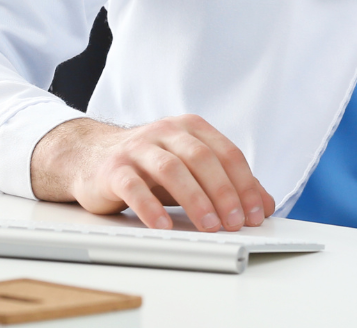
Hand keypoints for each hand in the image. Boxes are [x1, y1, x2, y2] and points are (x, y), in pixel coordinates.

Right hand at [30, 114, 274, 232]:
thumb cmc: (149, 167)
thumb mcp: (190, 169)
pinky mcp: (115, 169)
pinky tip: (164, 227)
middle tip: (235, 223)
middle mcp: (165, 132)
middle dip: (224, 192)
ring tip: (209, 227)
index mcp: (190, 128)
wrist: (92, 157)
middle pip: (202, 158)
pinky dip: (151, 208)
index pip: (227, 153)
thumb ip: (227, 183)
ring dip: (195, 199)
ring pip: (172, 169)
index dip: (245, 184)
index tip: (256, 214)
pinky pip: (135, 187)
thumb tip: (264, 205)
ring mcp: (138, 148)